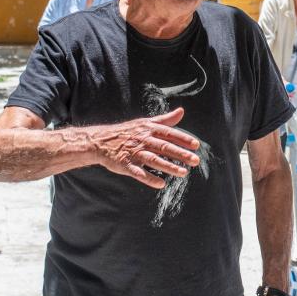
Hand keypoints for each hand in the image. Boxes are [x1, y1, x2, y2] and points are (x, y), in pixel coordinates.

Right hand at [84, 107, 199, 187]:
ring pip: (153, 160)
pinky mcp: (125, 164)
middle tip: (195, 161)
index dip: (183, 139)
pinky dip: (149, 178)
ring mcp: (134, 152)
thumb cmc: (127, 131)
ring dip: (169, 166)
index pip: (169, 133)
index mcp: (149, 129)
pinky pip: (138, 172)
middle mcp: (143, 140)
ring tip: (183, 173)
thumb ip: (165, 119)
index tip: (196, 145)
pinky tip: (160, 184)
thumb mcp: (145, 122)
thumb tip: (181, 111)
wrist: (101, 140)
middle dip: (180, 154)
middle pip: (164, 147)